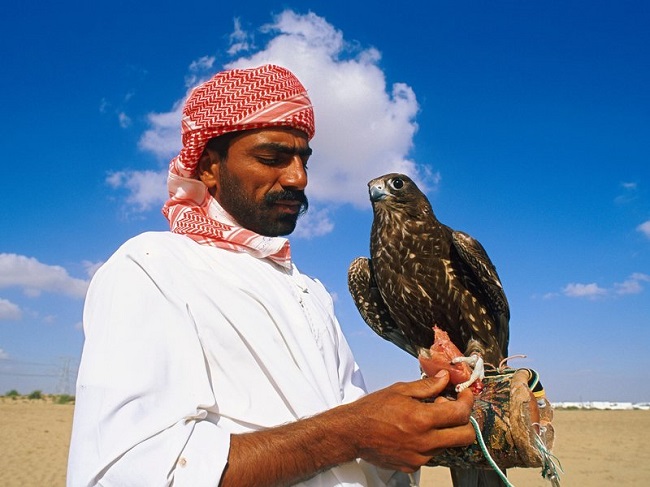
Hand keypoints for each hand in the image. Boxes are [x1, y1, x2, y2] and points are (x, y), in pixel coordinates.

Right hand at [221, 370, 473, 485]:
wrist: (351, 433)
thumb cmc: (373, 408)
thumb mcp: (400, 390)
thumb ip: (427, 385)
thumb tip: (446, 376)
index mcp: (422, 418)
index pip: (461, 413)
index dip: (468, 401)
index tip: (465, 393)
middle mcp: (425, 441)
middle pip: (464, 437)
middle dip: (466, 423)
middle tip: (456, 410)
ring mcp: (419, 456)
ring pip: (447, 446)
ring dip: (444, 433)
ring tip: (428, 419)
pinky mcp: (412, 466)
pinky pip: (430, 455)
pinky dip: (428, 443)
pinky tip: (413, 432)